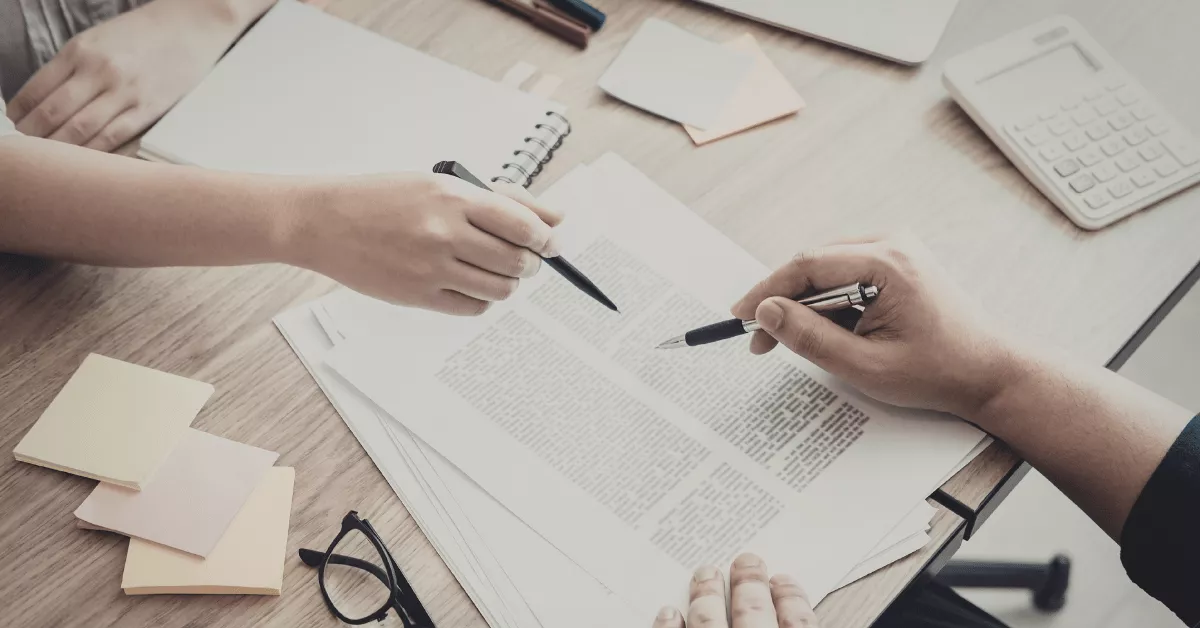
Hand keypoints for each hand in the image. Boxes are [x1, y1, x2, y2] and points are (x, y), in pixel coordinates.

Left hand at [5, 0, 251, 151]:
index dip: (20, 113)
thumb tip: (43, 99)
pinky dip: (94, 151)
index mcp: (80, 50)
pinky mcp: (149, 109)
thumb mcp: (98, 39)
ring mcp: (125, 91)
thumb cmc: (142, 33)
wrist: (191, 26)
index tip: (17, 124)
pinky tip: (85, 159)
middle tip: (29, 147)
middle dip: (35, 135)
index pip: (37, 90)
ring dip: (61, 147)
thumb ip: (71, 66)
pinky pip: (114, 137)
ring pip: (80, 130)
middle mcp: (99, 70)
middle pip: (53, 113)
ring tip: (52, 158)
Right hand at [288, 173, 561, 314]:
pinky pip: (471, 307)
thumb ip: (501, 199)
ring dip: (508, 283)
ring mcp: (430, 267)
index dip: (545, 238)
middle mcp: (444, 233)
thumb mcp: (440, 183)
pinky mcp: (417, 296)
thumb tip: (554, 216)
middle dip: (530, 264)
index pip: (522, 224)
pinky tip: (469, 283)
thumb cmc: (382, 198)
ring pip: (499, 288)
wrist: (325, 221)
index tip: (550, 243)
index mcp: (453, 197)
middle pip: (516, 261)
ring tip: (496, 272)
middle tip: (525, 260)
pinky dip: (481, 299)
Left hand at [653, 553, 816, 627]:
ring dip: (706, 597)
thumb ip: (796, 627)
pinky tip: (668, 612)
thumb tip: (795, 603)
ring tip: (705, 573)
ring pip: (709, 624)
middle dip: (749, 585)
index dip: (793, 601)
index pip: (799, 627)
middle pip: (754, 617)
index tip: (785, 582)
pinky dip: (668, 627)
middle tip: (746, 561)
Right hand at [730, 234, 1017, 417]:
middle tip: (760, 340)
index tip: (739, 316)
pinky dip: (828, 302)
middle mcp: (891, 243)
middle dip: (783, 302)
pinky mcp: (897, 262)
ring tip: (794, 342)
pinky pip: (846, 274)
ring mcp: (896, 249)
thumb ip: (811, 338)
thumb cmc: (937, 372)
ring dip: (806, 304)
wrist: (988, 372)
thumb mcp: (865, 366)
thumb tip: (766, 312)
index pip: (807, 265)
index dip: (767, 291)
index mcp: (887, 263)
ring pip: (827, 270)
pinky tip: (830, 332)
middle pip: (814, 264)